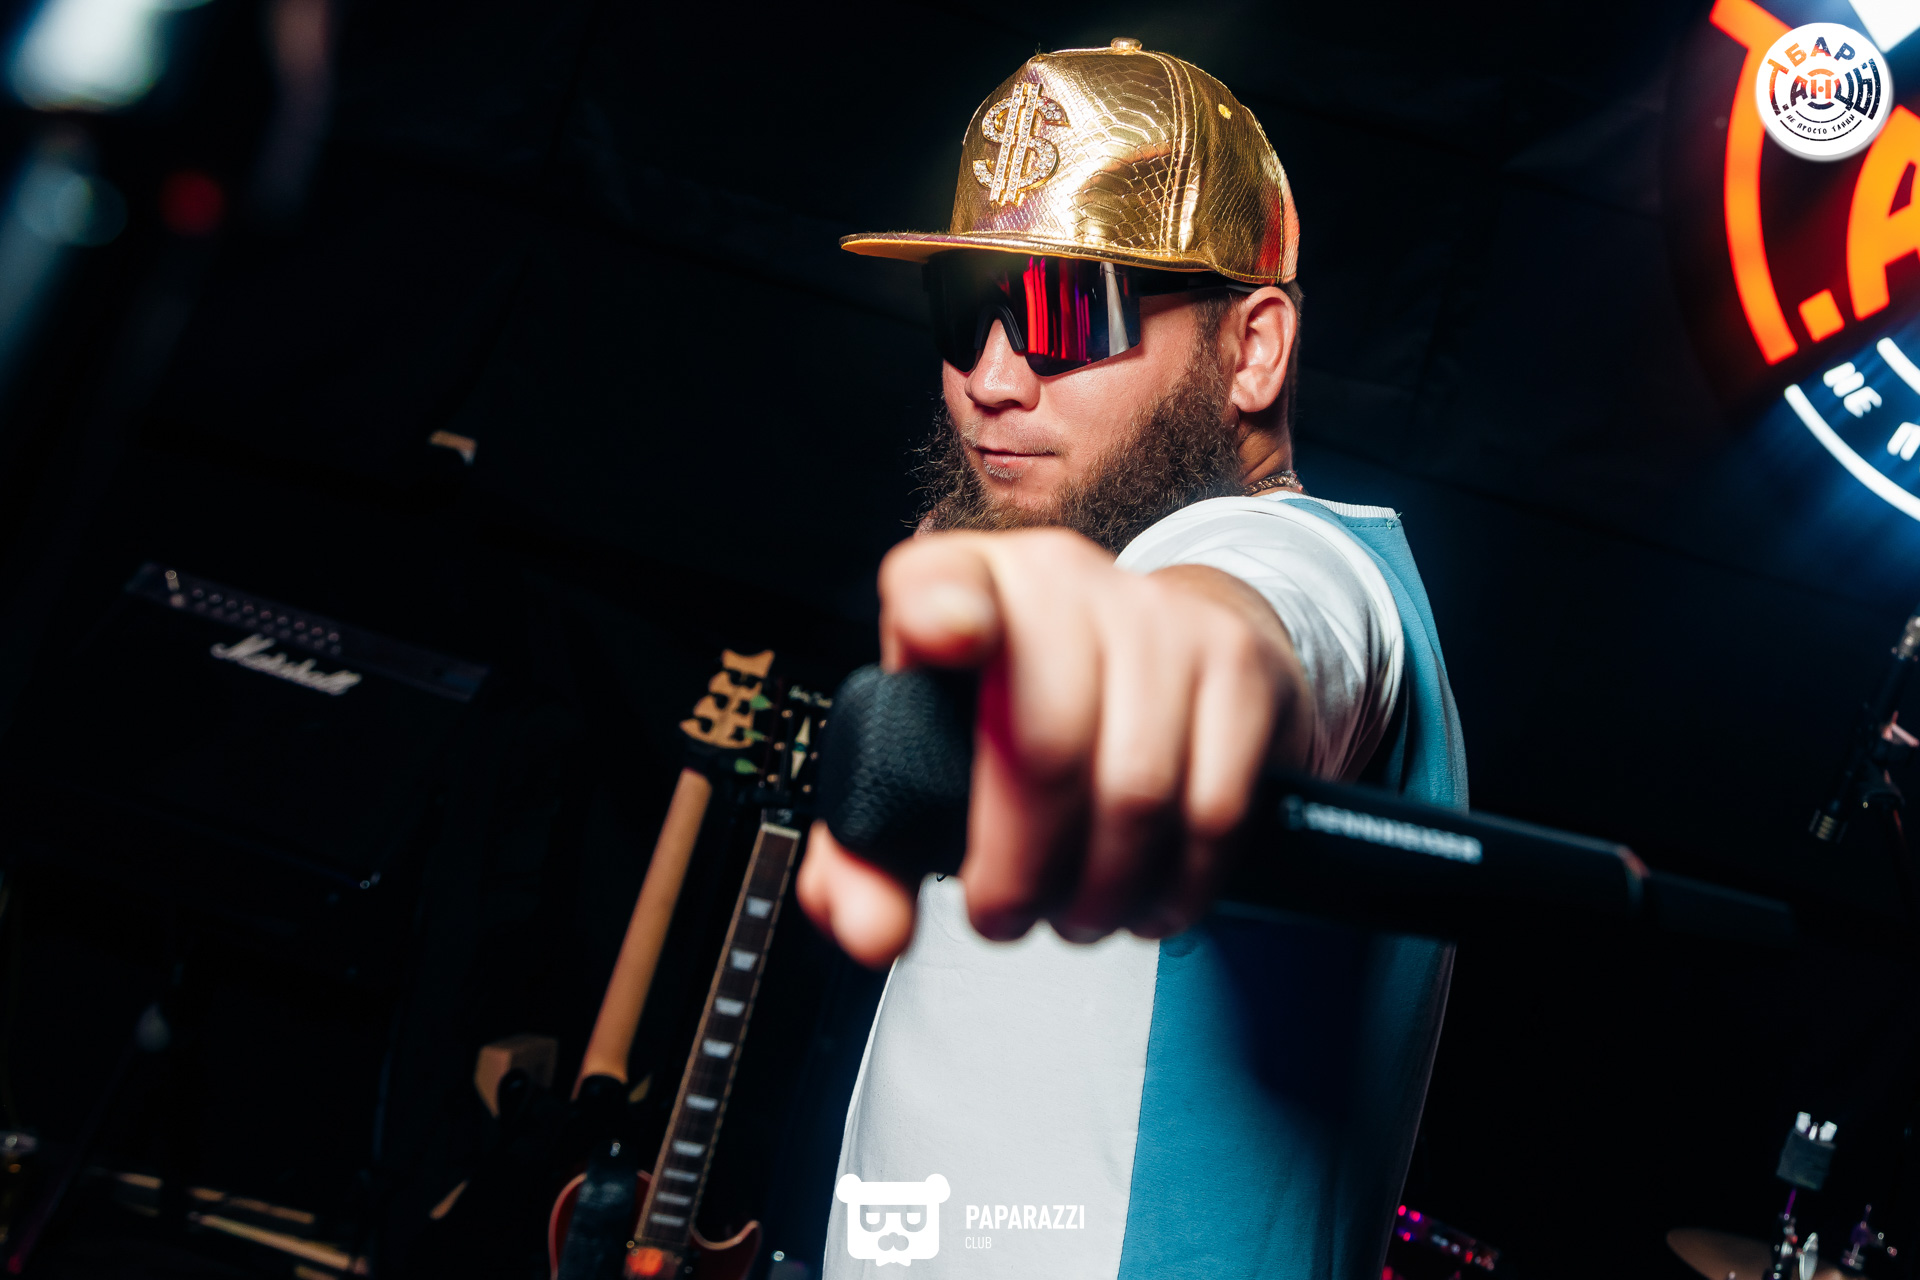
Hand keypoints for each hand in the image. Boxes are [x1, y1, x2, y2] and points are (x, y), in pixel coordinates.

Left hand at [796, 528, 1311, 966]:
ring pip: (1136, 790)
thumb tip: (872, 933)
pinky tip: (1146, 900)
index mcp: (965, 587)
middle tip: (1008, 917)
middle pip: (1044, 743)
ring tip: (1077, 914)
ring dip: (1102, 893)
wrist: (1168, 649)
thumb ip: (870, 860)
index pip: (940, 583)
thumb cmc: (1028, 712)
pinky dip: (1177, 885)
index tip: (943, 637)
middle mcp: (1061, 583)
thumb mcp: (930, 761)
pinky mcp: (1237, 665)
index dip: (941, 610)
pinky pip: (1213, 807)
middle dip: (1023, 871)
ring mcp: (1160, 618)